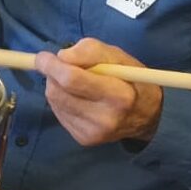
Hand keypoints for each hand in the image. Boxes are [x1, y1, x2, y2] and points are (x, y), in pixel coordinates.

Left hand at [35, 38, 163, 146]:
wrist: (147, 117)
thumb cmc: (132, 79)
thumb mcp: (118, 56)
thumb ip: (90, 50)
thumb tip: (61, 56)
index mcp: (119, 95)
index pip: (72, 79)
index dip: (52, 66)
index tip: (44, 56)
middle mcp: (105, 118)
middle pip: (58, 92)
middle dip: (52, 74)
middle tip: (60, 65)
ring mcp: (93, 132)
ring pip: (54, 102)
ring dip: (55, 86)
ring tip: (73, 82)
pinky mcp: (84, 139)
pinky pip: (58, 113)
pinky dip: (61, 100)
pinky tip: (76, 97)